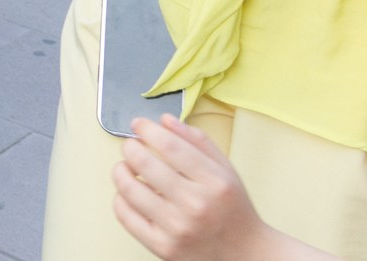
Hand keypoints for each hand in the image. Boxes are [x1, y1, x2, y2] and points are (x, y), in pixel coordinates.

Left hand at [111, 115, 288, 259]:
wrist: (245, 254)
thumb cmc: (232, 208)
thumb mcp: (225, 170)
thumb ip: (197, 141)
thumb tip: (164, 120)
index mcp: (214, 182)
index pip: (169, 145)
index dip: (147, 129)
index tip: (138, 124)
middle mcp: (196, 205)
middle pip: (143, 162)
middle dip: (130, 147)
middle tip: (131, 146)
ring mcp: (178, 228)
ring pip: (128, 188)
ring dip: (121, 170)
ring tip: (127, 167)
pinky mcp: (163, 247)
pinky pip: (125, 215)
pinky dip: (120, 198)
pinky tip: (129, 193)